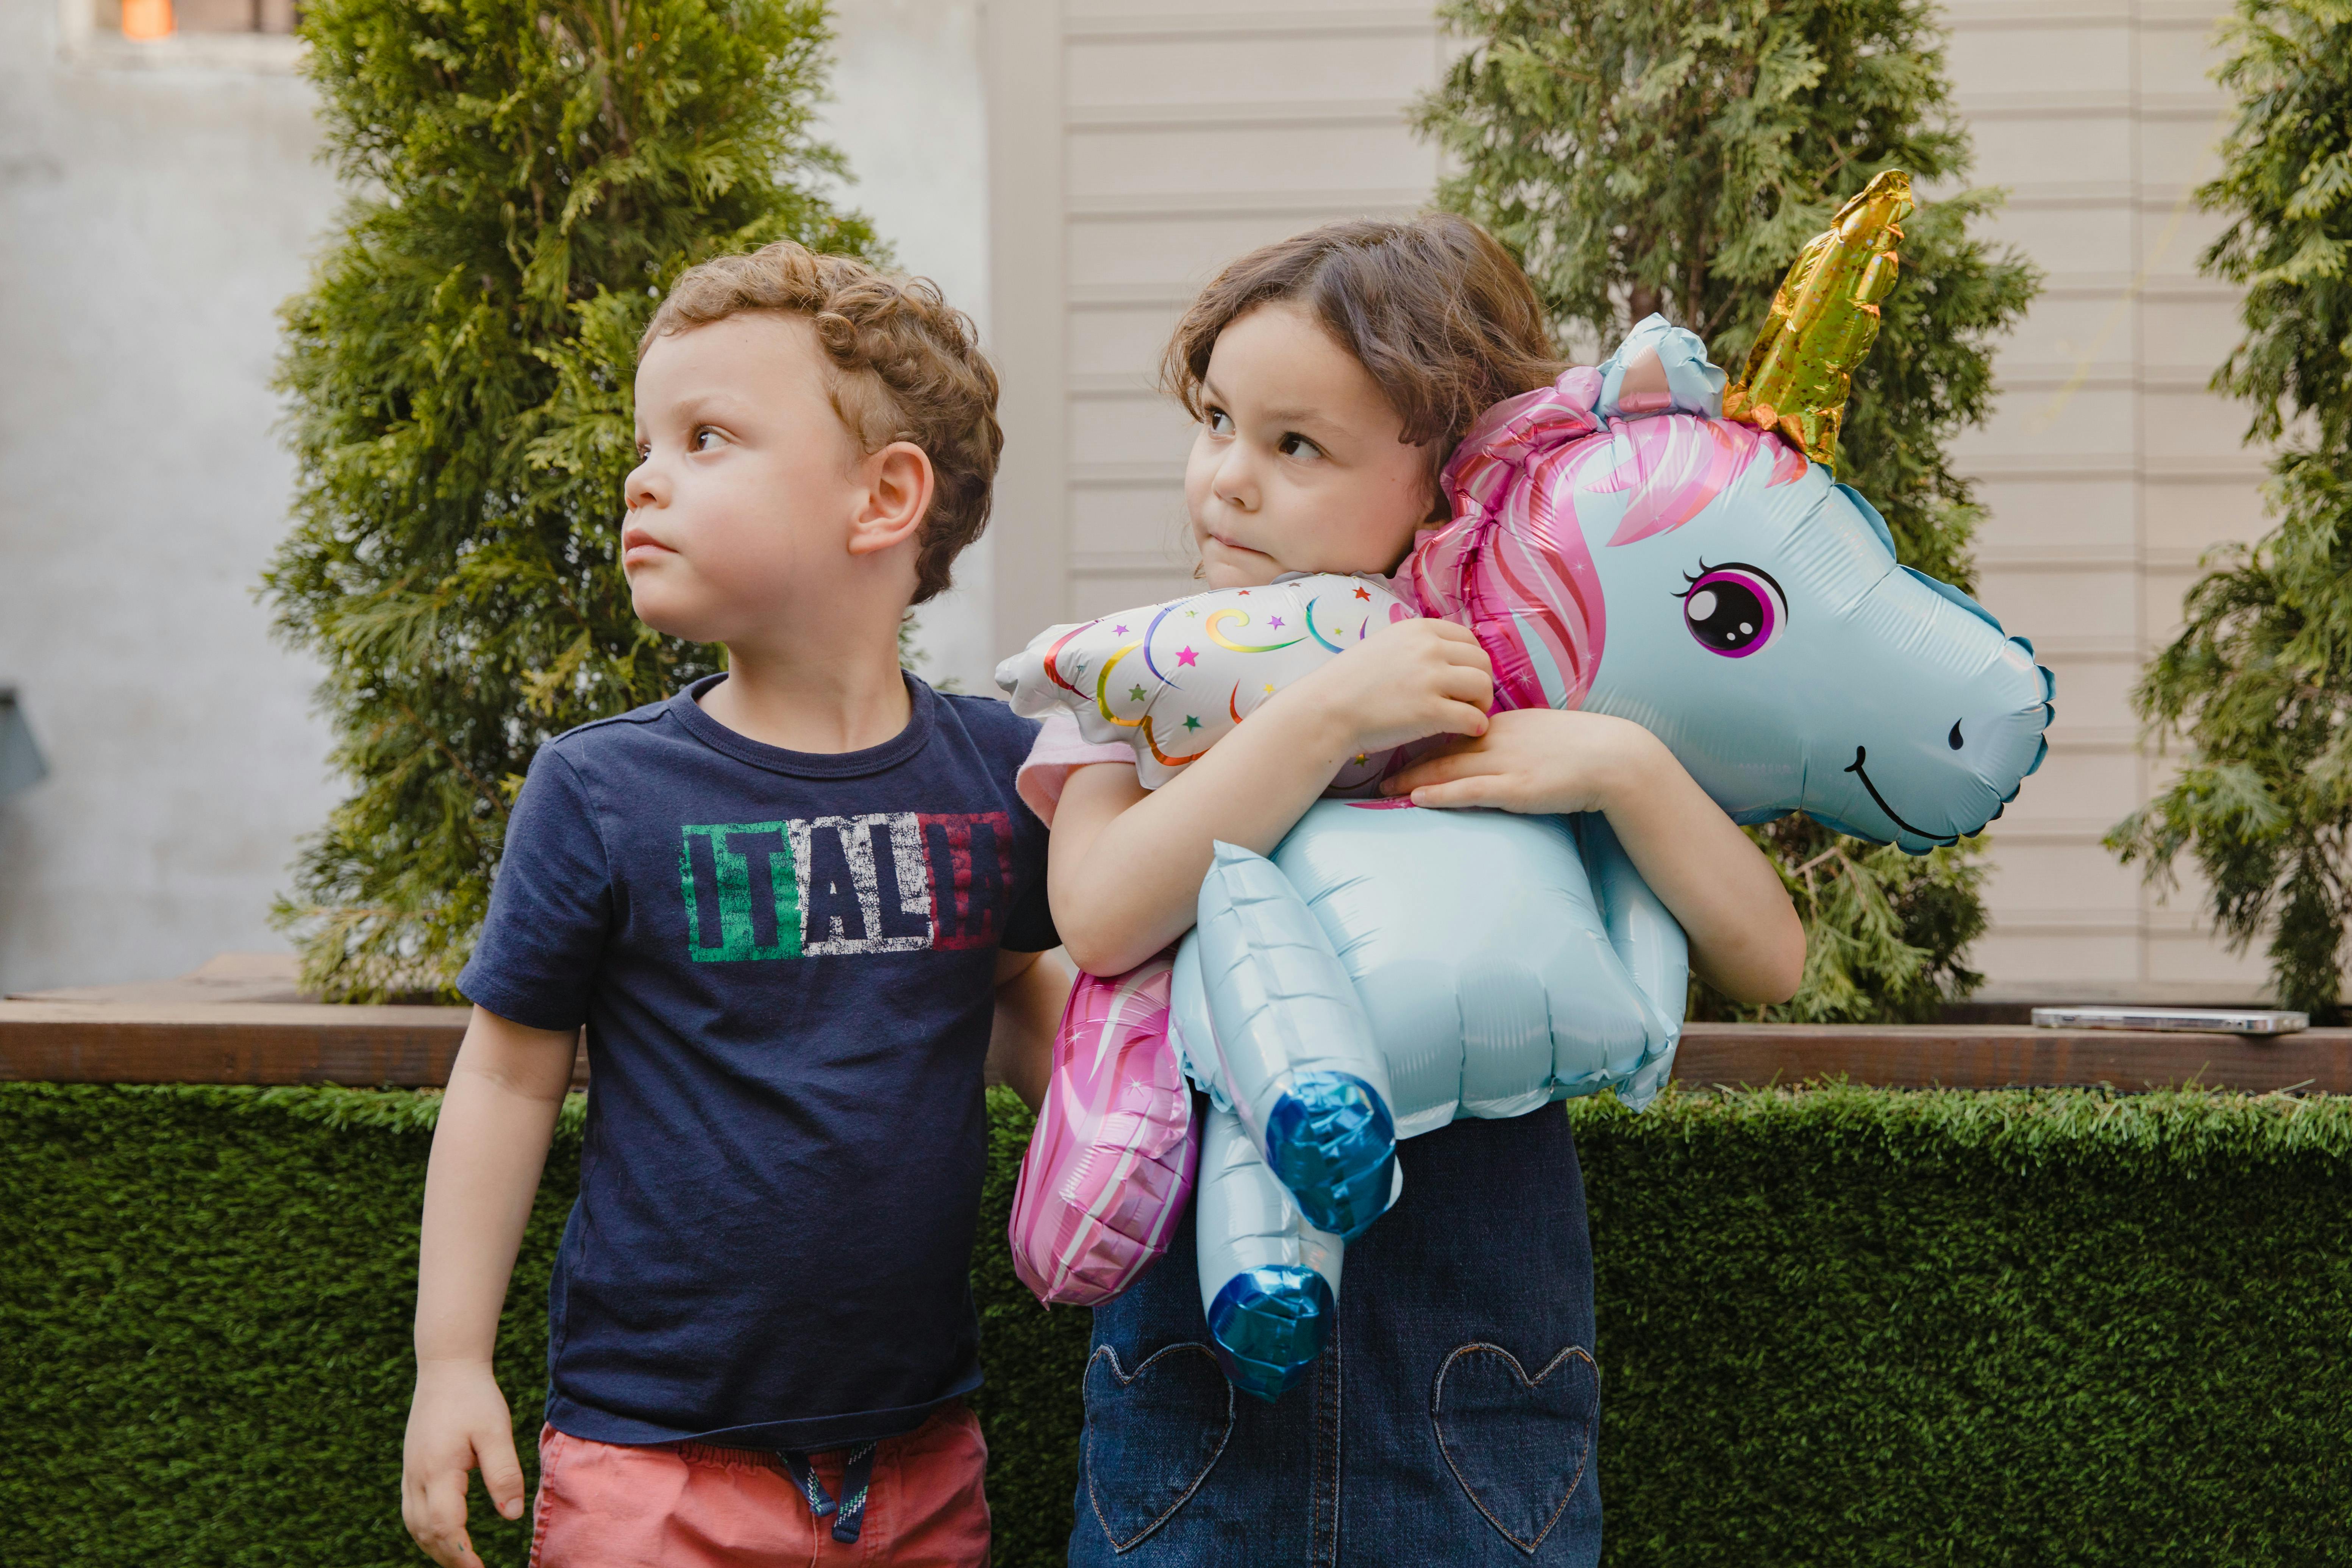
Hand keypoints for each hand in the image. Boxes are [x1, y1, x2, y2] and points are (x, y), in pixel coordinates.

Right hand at [402, 1359, 526, 1567]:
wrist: (447, 1368)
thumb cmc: (475, 1397)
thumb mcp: (496, 1432)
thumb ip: (504, 1474)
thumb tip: (511, 1515)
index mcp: (438, 1470)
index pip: (445, 1526)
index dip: (462, 1553)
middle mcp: (416, 1476)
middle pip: (425, 1532)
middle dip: (448, 1556)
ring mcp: (409, 1472)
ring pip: (413, 1524)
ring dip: (434, 1546)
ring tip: (461, 1559)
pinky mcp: (411, 1467)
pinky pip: (410, 1510)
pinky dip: (425, 1530)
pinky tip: (443, 1534)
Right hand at [1280, 618, 1493, 758]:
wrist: (1325, 711)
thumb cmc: (1350, 683)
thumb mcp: (1384, 645)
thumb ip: (1417, 645)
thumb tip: (1448, 653)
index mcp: (1418, 629)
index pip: (1468, 639)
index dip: (1471, 661)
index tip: (1462, 679)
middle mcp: (1428, 649)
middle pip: (1482, 662)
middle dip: (1480, 683)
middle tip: (1468, 702)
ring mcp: (1431, 679)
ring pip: (1484, 687)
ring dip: (1481, 704)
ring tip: (1467, 716)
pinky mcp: (1431, 712)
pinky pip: (1474, 718)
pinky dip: (1475, 727)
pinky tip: (1464, 732)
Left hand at [1379, 707, 1660, 814]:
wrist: (1613, 757)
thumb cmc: (1577, 747)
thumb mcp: (1536, 733)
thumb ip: (1507, 737)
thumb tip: (1482, 743)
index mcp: (1501, 725)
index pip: (1450, 729)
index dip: (1418, 737)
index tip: (1392, 741)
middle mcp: (1497, 740)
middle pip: (1441, 748)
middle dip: (1404, 759)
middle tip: (1371, 765)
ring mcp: (1506, 764)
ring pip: (1449, 770)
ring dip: (1413, 780)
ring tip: (1382, 789)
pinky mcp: (1517, 788)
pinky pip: (1471, 791)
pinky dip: (1441, 794)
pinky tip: (1417, 798)